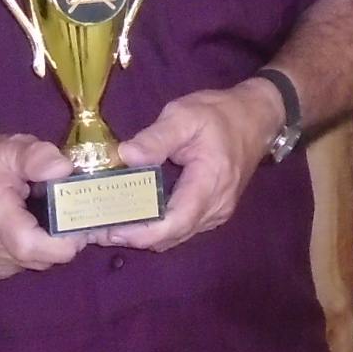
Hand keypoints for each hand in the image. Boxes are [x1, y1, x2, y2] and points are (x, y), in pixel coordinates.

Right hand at [0, 132, 86, 283]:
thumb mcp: (7, 148)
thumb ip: (38, 156)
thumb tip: (64, 170)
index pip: (34, 247)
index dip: (66, 241)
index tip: (79, 223)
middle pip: (39, 259)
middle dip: (58, 239)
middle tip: (61, 213)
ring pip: (28, 265)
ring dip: (40, 246)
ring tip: (34, 218)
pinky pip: (13, 268)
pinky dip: (22, 252)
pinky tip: (14, 231)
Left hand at [97, 79, 285, 252]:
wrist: (257, 118)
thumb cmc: (220, 114)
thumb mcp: (186, 115)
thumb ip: (155, 137)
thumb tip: (123, 156)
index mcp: (209, 184)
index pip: (173, 223)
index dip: (138, 233)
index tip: (106, 228)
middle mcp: (216, 207)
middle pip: (170, 237)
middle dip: (132, 237)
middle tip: (94, 227)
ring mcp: (217, 213)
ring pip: (174, 237)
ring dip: (142, 235)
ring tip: (107, 223)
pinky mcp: (213, 212)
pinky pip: (181, 230)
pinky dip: (156, 228)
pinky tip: (134, 217)